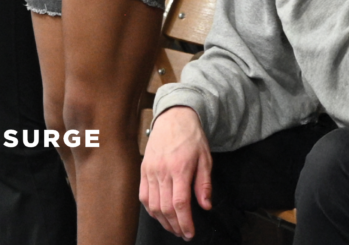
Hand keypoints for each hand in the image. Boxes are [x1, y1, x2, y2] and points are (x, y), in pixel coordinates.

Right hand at [139, 106, 211, 239]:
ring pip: (152, 205)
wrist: (173, 116)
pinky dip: (150, 209)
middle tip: (183, 233)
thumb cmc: (191, 136)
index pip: (179, 204)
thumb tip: (205, 205)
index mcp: (179, 168)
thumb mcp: (205, 158)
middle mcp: (162, 171)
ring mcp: (150, 170)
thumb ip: (204, 184)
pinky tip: (159, 214)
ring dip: (162, 221)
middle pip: (165, 208)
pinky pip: (143, 195)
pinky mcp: (143, 168)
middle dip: (175, 226)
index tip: (190, 233)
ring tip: (173, 227)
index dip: (185, 223)